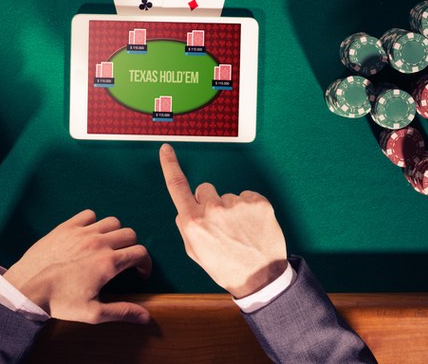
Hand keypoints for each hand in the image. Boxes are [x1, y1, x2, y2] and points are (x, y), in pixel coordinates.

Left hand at [2, 209, 151, 323]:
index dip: (145, 263)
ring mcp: (82, 232)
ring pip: (112, 222)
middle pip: (129, 234)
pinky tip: (89, 235)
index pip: (140, 252)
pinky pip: (89, 215)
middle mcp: (99, 243)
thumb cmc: (60, 302)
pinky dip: (93, 222)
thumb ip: (122, 312)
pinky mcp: (67, 227)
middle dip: (132, 248)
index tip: (140, 272)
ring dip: (115, 233)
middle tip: (124, 261)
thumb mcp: (93, 313)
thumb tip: (146, 317)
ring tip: (108, 246)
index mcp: (109, 263)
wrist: (27, 288)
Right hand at [159, 144, 287, 298]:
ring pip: (228, 196)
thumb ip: (187, 228)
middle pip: (205, 189)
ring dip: (232, 209)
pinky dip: (250, 209)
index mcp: (193, 222)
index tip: (166, 149)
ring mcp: (236, 204)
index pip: (177, 186)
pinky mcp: (258, 202)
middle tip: (222, 225)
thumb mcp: (196, 253)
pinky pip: (247, 197)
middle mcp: (212, 209)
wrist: (261, 279)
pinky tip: (253, 227)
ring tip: (240, 232)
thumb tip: (184, 211)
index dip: (169, 165)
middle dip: (209, 202)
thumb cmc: (226, 268)